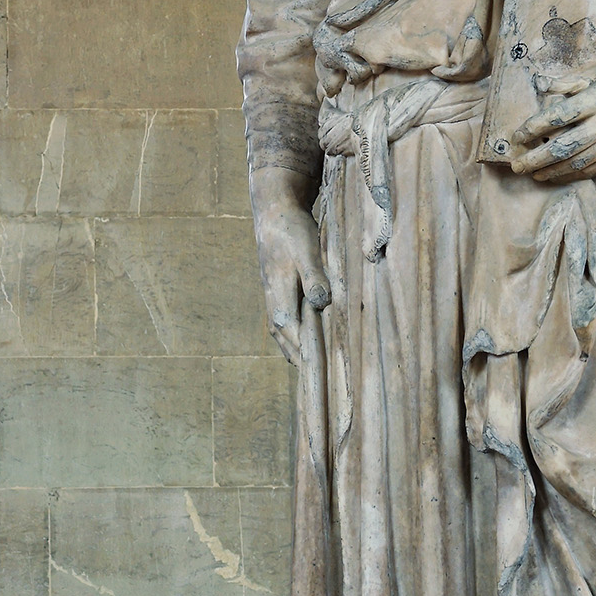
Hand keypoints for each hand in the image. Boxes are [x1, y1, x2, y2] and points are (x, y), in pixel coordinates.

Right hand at [250, 167, 329, 363]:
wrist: (274, 211)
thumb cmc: (292, 231)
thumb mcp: (307, 252)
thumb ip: (314, 278)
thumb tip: (321, 304)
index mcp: (280, 299)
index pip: (295, 337)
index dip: (307, 357)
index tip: (321, 376)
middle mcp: (274, 303)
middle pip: (287, 342)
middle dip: (301, 361)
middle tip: (319, 384)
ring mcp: (273, 298)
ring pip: (284, 333)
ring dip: (296, 350)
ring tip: (311, 370)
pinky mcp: (278, 291)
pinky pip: (285, 322)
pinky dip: (294, 336)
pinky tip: (305, 340)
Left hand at [509, 54, 595, 183]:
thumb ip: (573, 80)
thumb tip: (544, 88)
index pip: (558, 116)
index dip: (534, 127)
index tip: (517, 135)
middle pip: (564, 146)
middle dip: (536, 158)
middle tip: (517, 165)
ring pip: (577, 163)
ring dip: (551, 171)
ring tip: (532, 174)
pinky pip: (595, 170)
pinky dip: (573, 175)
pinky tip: (557, 176)